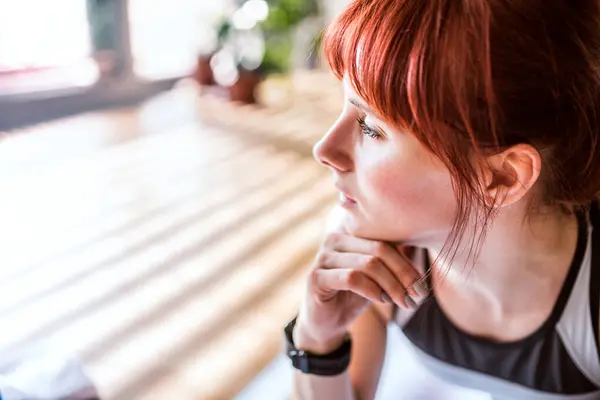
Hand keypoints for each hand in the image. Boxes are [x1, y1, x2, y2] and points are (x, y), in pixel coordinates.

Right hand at [294, 220, 423, 353]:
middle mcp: (334, 240)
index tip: (422, 285)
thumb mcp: (375, 279)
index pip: (385, 241)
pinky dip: (372, 289)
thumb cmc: (351, 297)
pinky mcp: (316, 277)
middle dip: (403, 274)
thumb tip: (414, 248)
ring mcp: (323, 258)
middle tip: (417, 295)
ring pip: (368, 263)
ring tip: (403, 301)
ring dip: (391, 285)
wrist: (324, 324)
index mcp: (349, 235)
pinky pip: (352, 278)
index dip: (406, 262)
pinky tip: (381, 300)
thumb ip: (390, 263)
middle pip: (379, 250)